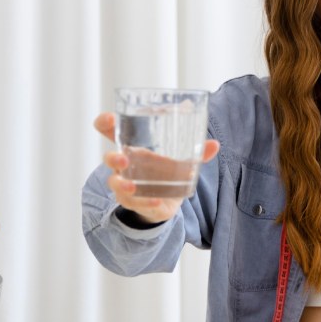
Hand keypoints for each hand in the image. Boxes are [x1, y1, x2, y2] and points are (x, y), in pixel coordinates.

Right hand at [93, 113, 220, 223]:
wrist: (164, 202)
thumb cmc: (165, 174)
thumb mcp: (181, 162)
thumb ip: (198, 154)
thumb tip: (215, 144)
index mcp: (134, 149)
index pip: (111, 132)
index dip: (105, 123)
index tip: (109, 118)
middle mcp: (126, 167)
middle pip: (110, 159)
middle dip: (113, 158)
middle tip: (123, 159)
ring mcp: (127, 186)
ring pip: (116, 185)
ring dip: (122, 185)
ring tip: (132, 186)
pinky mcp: (135, 203)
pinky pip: (135, 203)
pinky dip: (145, 203)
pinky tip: (155, 201)